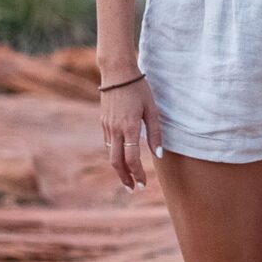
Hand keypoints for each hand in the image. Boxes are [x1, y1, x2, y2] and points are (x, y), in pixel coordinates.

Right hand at [100, 71, 162, 190]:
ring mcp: (107, 126)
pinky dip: (114, 155)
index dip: (137, 174)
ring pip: (110, 154)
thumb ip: (155, 133)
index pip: (131, 159)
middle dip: (124, 178)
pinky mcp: (103, 122)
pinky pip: (108, 144)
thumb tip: (158, 155)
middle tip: (132, 188)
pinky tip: (121, 158)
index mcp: (129, 127)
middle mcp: (115, 129)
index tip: (143, 184)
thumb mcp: (152, 110)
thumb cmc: (139, 89)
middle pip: (116, 162)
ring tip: (128, 177)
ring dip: (119, 168)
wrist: (117, 72)